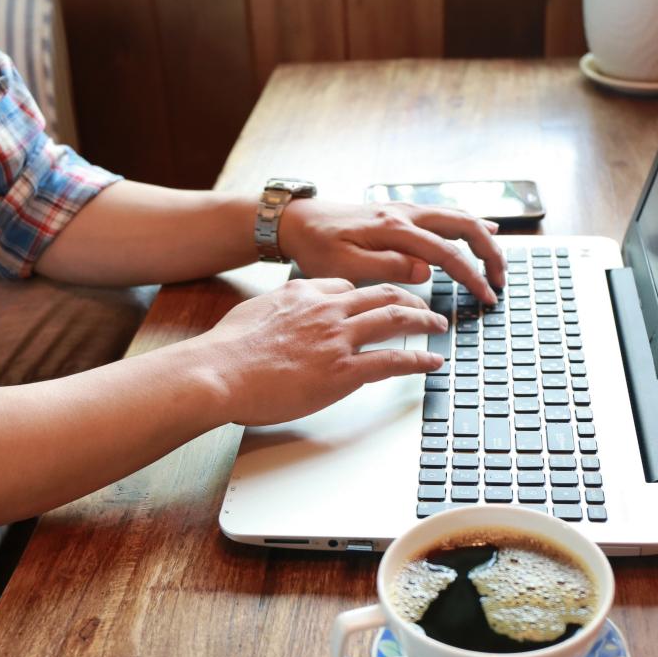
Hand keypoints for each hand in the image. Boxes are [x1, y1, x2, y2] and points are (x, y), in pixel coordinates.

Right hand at [192, 278, 446, 425]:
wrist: (219, 371)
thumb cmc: (228, 350)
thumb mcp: (256, 311)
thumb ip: (279, 309)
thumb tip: (283, 317)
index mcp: (305, 293)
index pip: (348, 285)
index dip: (369, 293)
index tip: (380, 299)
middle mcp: (327, 309)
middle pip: (381, 295)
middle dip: (409, 298)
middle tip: (425, 305)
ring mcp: (338, 339)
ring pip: (395, 319)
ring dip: (423, 321)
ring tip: (438, 326)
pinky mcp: (344, 371)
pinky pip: (393, 360)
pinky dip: (419, 359)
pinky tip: (431, 361)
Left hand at [277, 201, 505, 303]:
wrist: (296, 221)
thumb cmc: (316, 246)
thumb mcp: (345, 265)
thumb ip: (387, 267)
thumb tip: (426, 270)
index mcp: (394, 229)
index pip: (447, 253)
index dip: (472, 276)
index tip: (486, 297)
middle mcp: (404, 214)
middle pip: (463, 226)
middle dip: (489, 254)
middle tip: (501, 282)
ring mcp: (404, 210)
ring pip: (457, 217)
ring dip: (483, 239)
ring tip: (498, 262)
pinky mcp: (400, 212)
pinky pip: (444, 214)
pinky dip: (468, 224)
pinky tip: (484, 230)